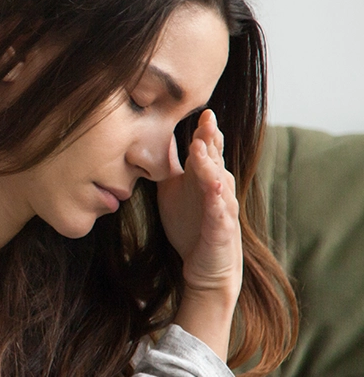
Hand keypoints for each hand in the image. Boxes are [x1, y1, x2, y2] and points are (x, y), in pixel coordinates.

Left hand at [156, 110, 242, 347]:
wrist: (204, 267)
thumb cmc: (191, 227)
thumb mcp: (174, 190)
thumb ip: (169, 166)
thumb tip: (155, 139)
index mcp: (205, 178)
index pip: (206, 149)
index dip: (204, 130)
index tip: (198, 108)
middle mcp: (218, 189)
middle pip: (216, 158)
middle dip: (211, 138)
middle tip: (206, 116)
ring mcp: (222, 208)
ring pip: (219, 180)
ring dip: (211, 163)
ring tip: (202, 146)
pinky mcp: (221, 229)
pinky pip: (220, 211)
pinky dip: (216, 198)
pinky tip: (212, 186)